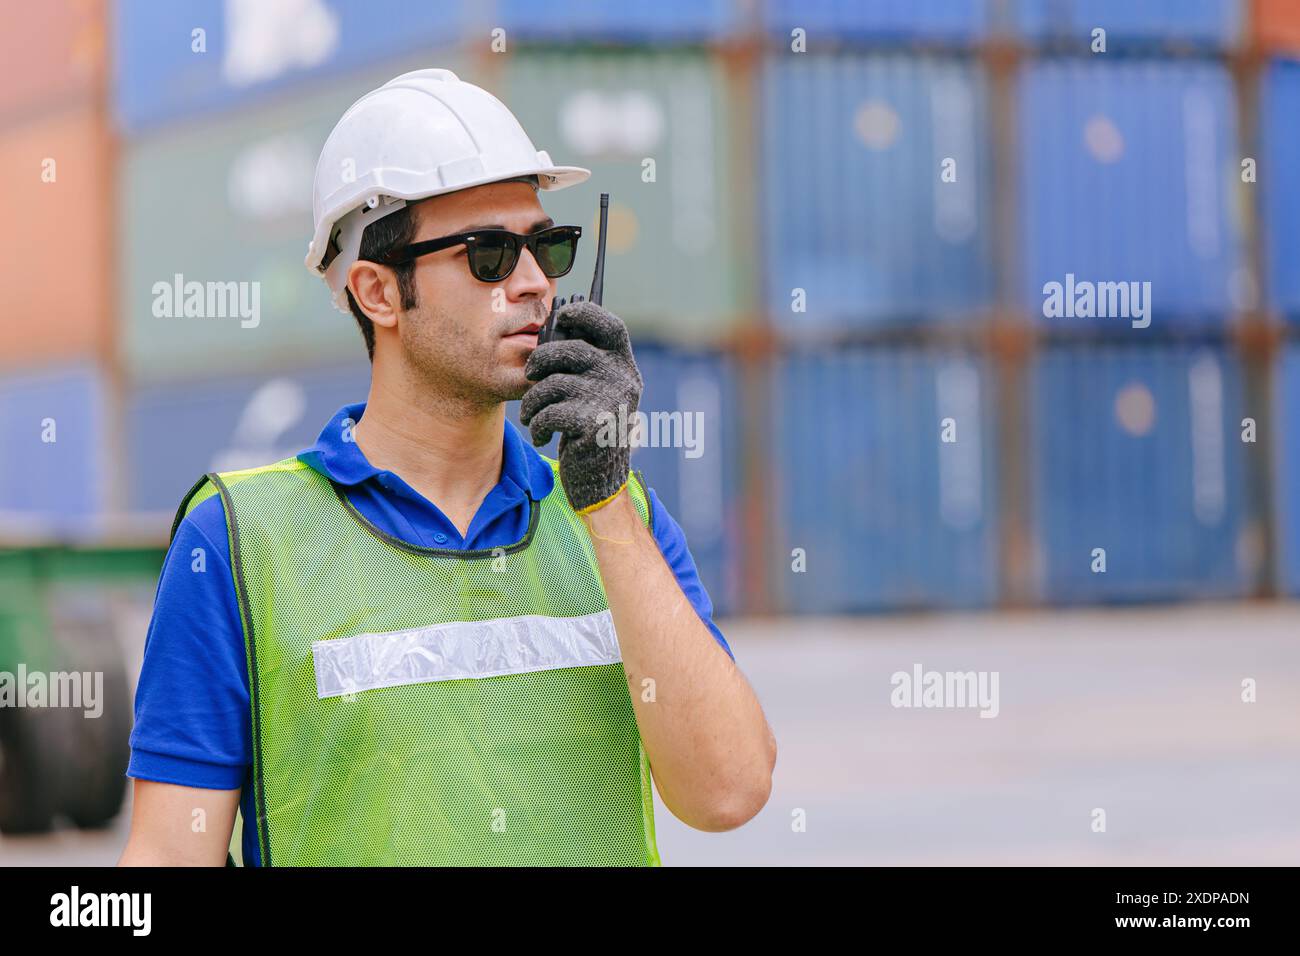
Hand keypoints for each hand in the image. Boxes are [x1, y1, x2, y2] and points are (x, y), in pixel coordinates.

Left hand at [520, 301, 643, 513]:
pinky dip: (536, 425)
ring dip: (532, 402)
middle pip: (570, 350)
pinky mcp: (594, 425)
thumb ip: (584, 363)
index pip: (611, 325)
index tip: (562, 316)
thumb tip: (551, 327)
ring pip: (552, 384)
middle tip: (529, 376)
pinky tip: (541, 435)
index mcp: (624, 367)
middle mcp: (623, 380)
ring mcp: (610, 401)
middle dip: (540, 361)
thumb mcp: (595, 392)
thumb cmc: (589, 430)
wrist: (600, 481)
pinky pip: (548, 412)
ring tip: (531, 416)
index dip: (585, 313)